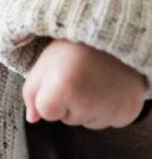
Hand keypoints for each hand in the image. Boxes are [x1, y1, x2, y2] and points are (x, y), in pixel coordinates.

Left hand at [23, 40, 146, 128]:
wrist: (114, 36)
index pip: (46, 112)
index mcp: (63, 88)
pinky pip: (108, 121)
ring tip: (93, 80)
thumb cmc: (74, 48)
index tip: (58, 79)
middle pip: (67, 119)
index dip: (48, 96)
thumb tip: (32, 119)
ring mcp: (111, 111)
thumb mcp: (44, 63)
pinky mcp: (127, 114)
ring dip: (86, 107)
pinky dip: (106, 109)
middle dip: (67, 102)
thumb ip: (31, 93)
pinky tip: (107, 88)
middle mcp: (88, 104)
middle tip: (78, 76)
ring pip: (87, 121)